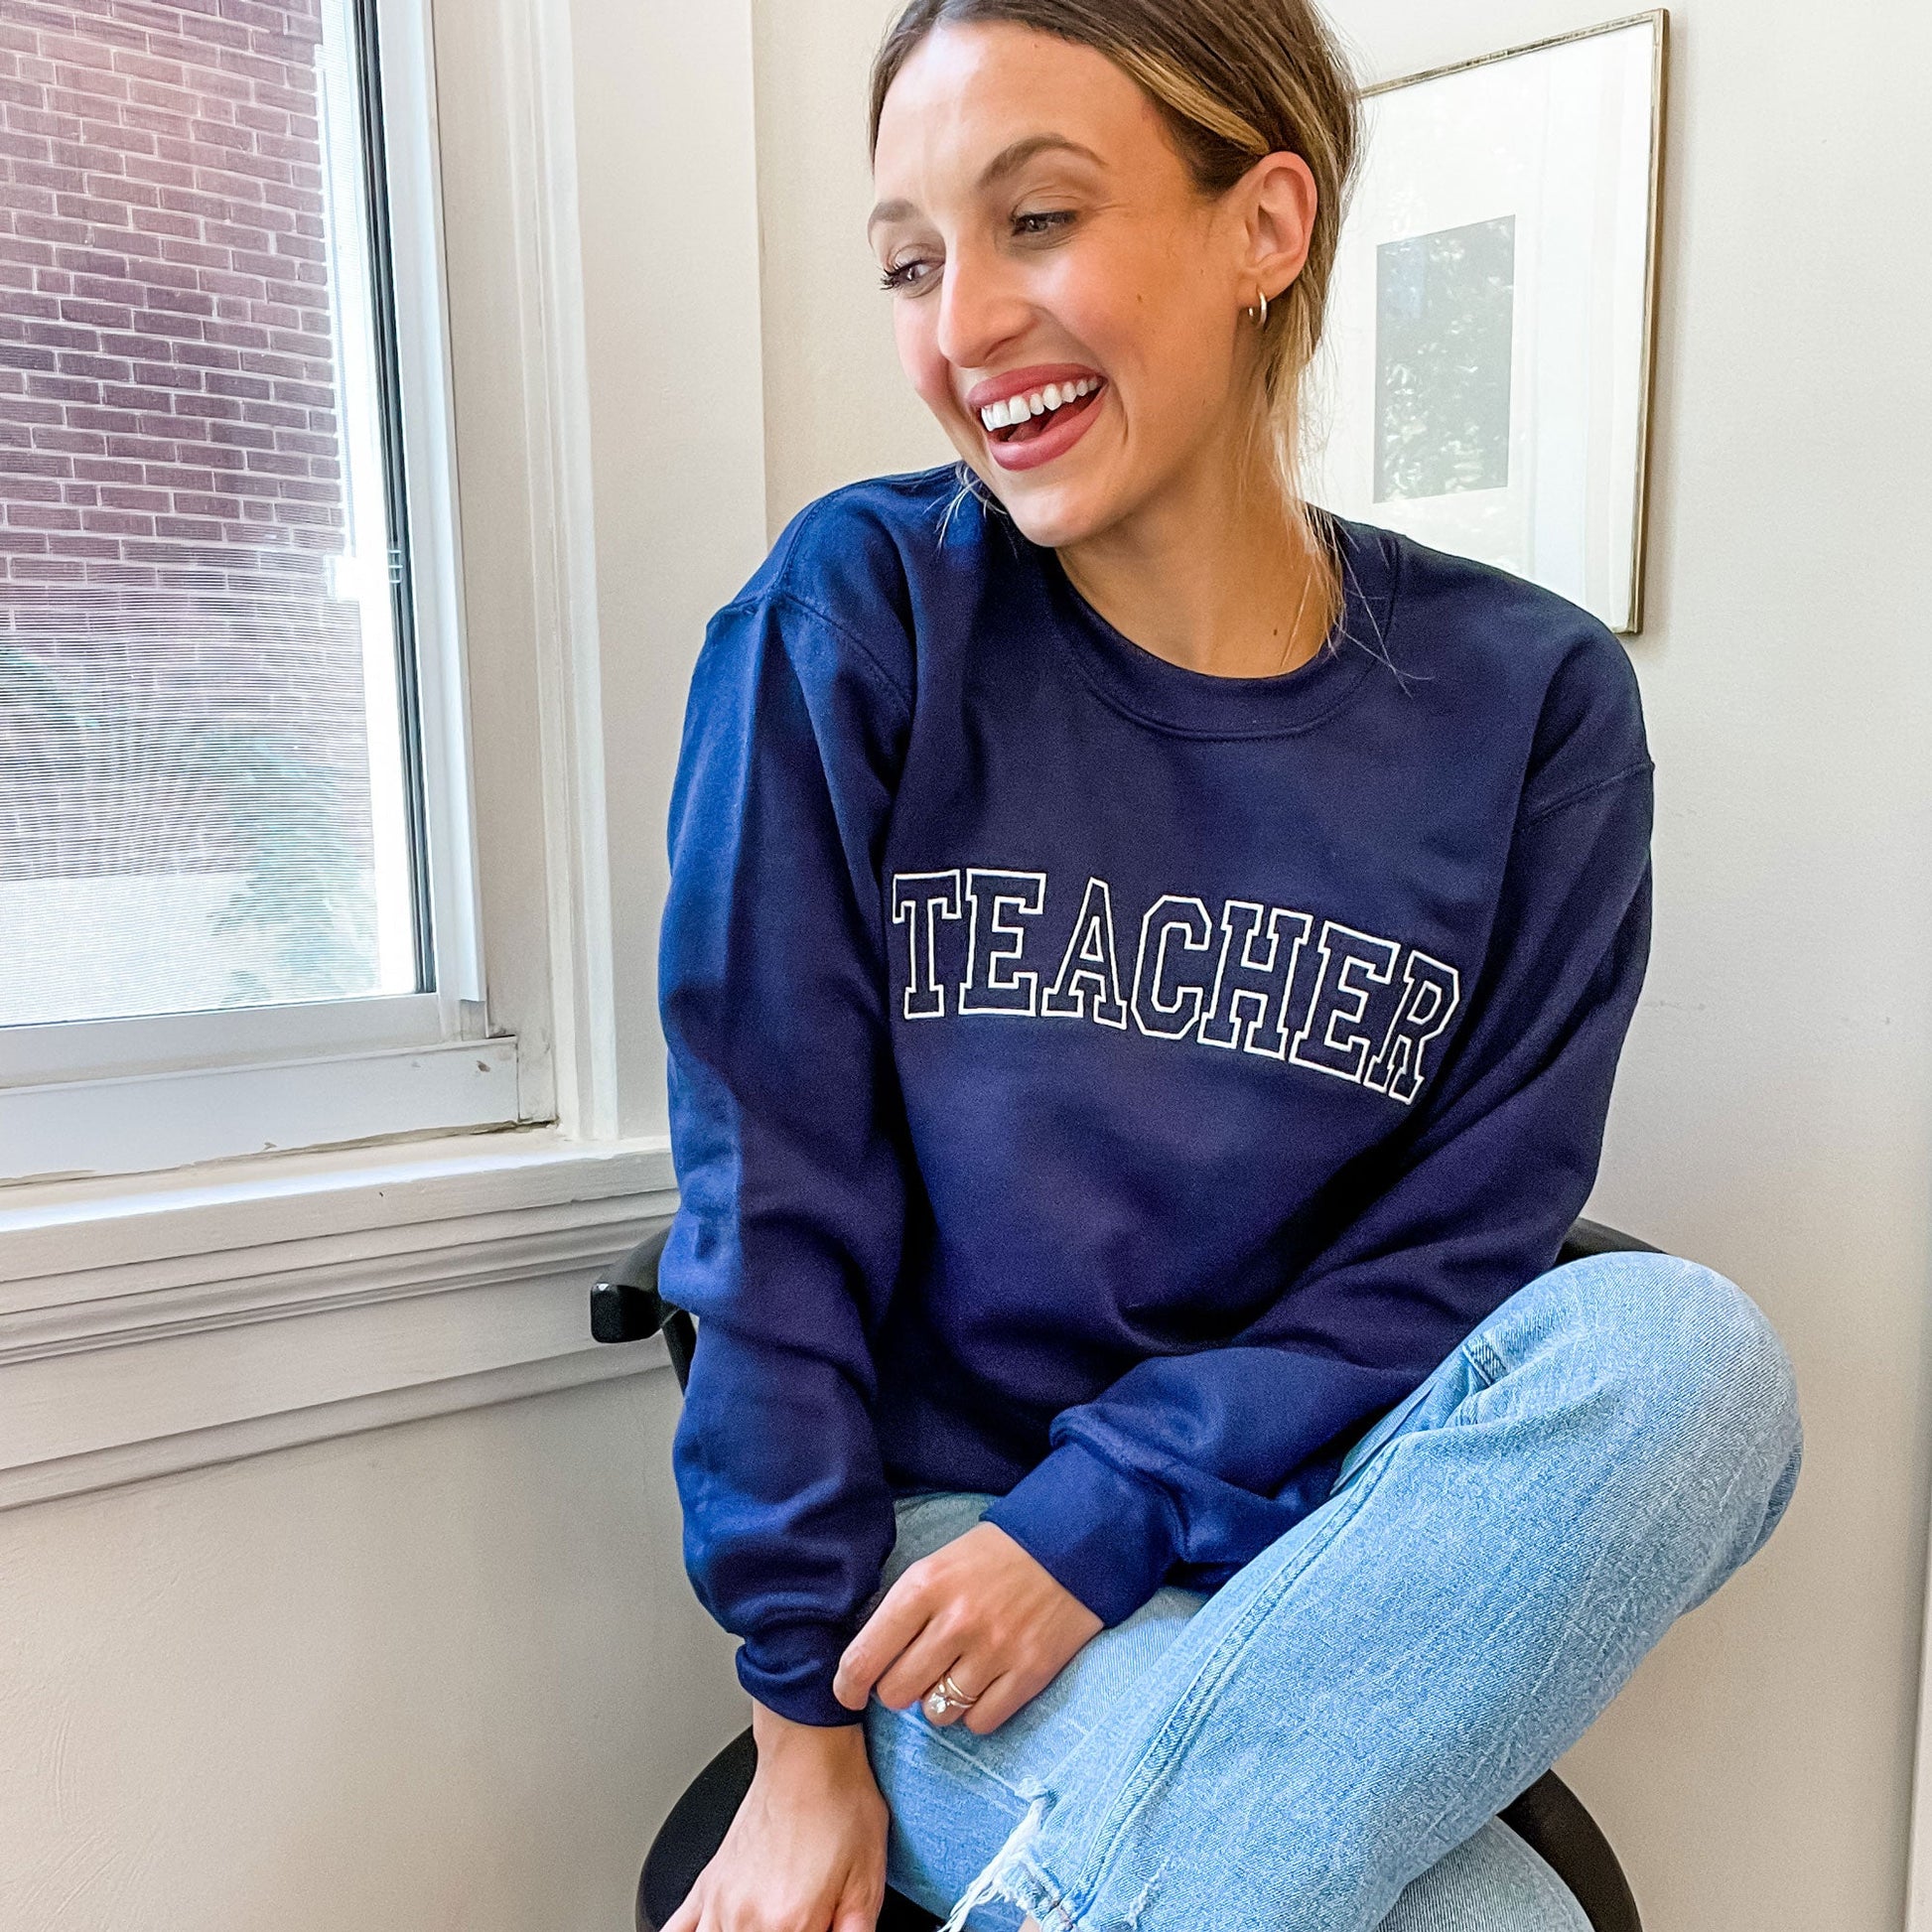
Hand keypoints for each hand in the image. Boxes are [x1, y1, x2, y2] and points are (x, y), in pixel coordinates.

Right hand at [661, 1703, 887, 1931]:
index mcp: (790, 1925)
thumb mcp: (867, 1879)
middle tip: (804, 1920)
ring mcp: (721, 1903)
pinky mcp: (708, 1884)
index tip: (821, 1928)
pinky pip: (677, 1929)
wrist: (809, 1752)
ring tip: (769, 1924)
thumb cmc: (840, 1803)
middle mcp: (746, 1920)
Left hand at [832, 1520, 1103, 1734]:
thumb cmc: (994, 1555)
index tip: (849, 1693)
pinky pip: (980, 1722)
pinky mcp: (1029, 1672)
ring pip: (938, 1713)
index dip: (847, 1686)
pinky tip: (984, 1684)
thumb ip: (904, 1609)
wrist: (1070, 1544)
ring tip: (956, 1673)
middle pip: (897, 1693)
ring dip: (940, 1701)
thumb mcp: (938, 1565)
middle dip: (898, 1690)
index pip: (865, 1657)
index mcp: (924, 1586)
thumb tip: (868, 1662)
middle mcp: (955, 1621)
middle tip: (915, 1672)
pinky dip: (976, 1712)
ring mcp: (994, 1650)